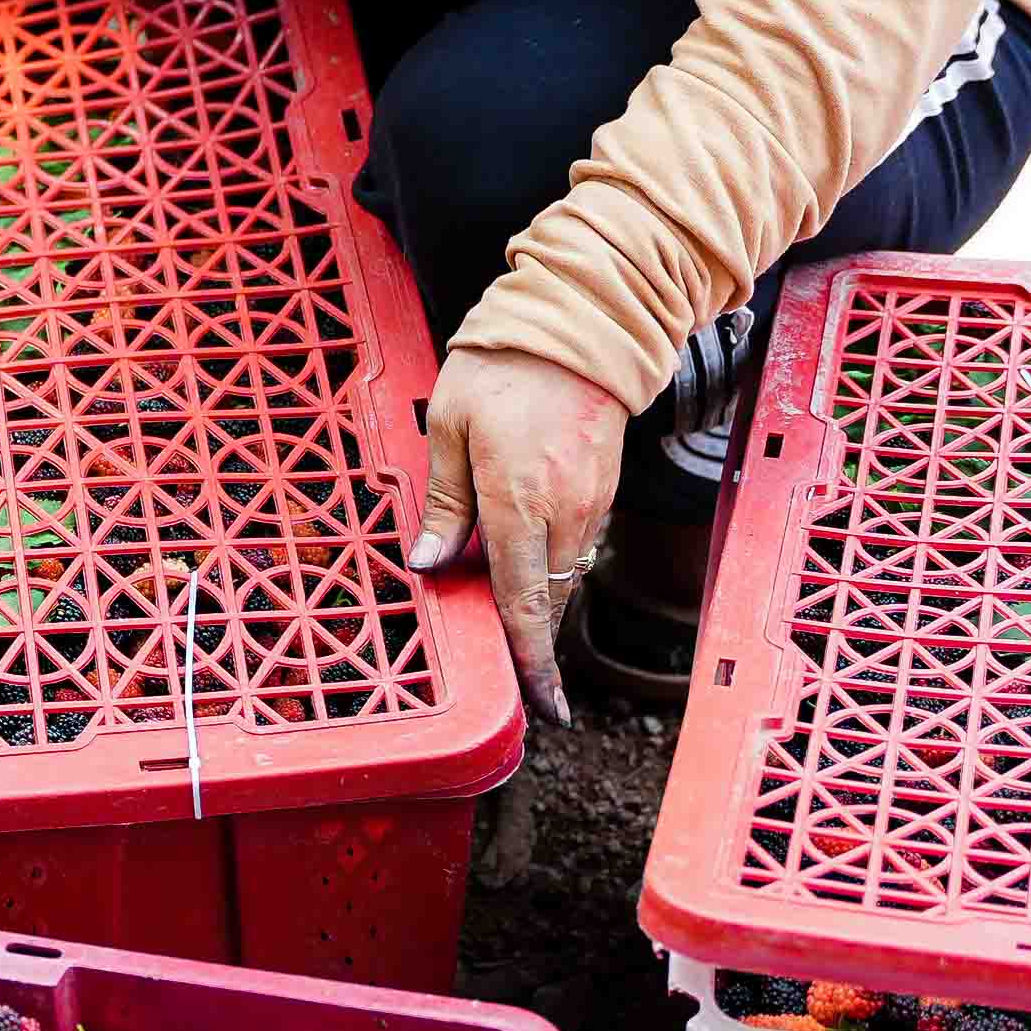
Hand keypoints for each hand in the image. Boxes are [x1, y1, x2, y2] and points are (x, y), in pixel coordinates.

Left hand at [408, 345, 633, 726]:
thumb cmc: (503, 369)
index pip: (522, 602)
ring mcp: (590, 503)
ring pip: (563, 577)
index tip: (542, 706)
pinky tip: (527, 564)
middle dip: (531, 642)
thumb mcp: (448, 428)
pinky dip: (551, 567)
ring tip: (514, 624)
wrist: (580, 324)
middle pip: (546, 601)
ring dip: (539, 603)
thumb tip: (427, 563)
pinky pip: (574, 547)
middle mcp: (563, 513)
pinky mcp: (603, 490)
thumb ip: (442, 502)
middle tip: (521, 682)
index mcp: (518, 503)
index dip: (529, 661)